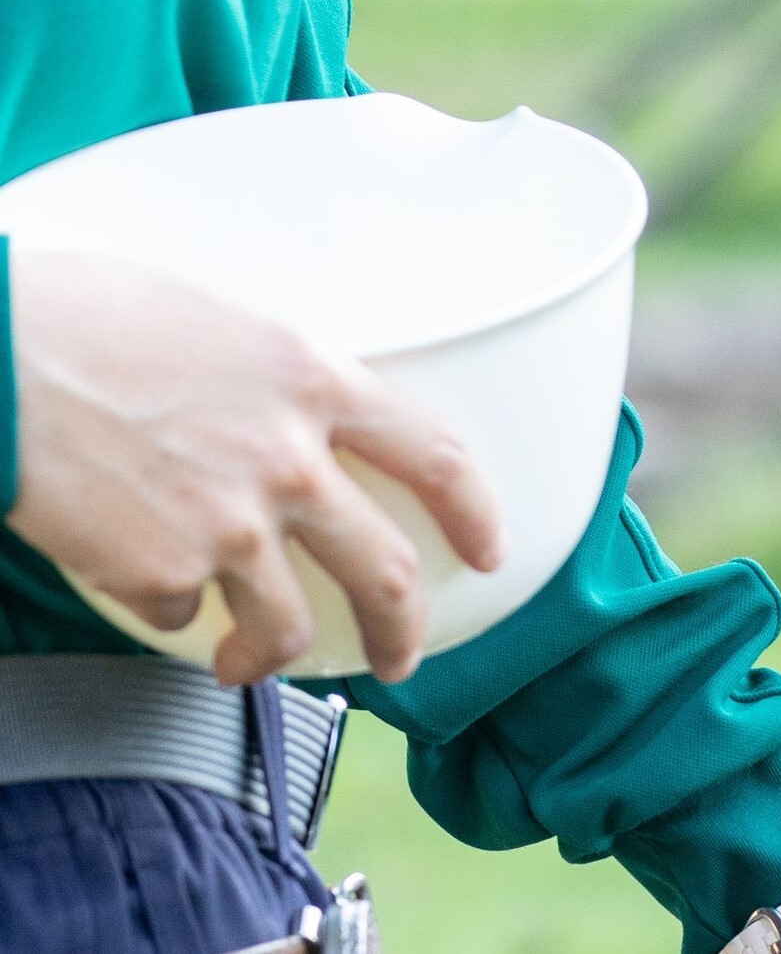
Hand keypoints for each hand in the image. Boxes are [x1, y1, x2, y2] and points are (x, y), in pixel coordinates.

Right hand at [5, 252, 503, 685]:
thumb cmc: (89, 316)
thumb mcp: (223, 325)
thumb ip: (278, 385)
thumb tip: (298, 426)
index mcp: (317, 382)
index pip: (440, 456)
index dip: (476, 513)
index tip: (490, 551)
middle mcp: (291, 460)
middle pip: (386, 571)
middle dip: (400, 631)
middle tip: (396, 657)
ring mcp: (231, 523)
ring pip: (288, 627)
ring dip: (273, 661)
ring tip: (247, 664)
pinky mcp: (161, 570)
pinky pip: (181, 611)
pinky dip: (167, 607)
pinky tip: (141, 580)